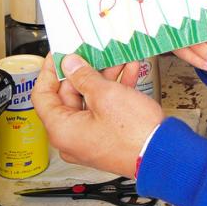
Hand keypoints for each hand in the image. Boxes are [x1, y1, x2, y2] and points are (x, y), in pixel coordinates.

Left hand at [32, 54, 162, 178]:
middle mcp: (72, 137)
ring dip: (104, 77)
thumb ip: (84, 76)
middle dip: (84, 71)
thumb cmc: (134, 134)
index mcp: (62, 130)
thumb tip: (71, 64)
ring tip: (117, 58)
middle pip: (69, 96)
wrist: (163, 154)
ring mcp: (91, 137)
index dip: (50, 71)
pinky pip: (105, 108)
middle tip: (92, 52)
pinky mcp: (108, 135)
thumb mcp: (106, 95)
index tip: (59, 54)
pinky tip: (128, 72)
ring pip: (90, 100)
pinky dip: (114, 90)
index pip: (43, 96)